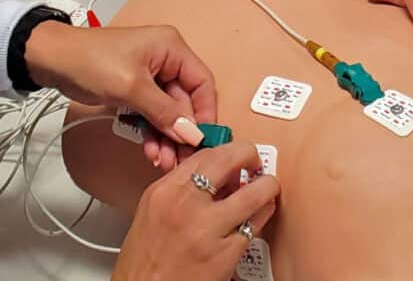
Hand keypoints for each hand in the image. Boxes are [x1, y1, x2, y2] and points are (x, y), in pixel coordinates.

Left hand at [26, 23, 215, 171]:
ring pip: (169, 112)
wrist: (53, 61)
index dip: (205, 113)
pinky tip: (151, 151)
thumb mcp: (131, 88)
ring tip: (162, 161)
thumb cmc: (91, 61)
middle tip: (180, 160)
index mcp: (171, 48)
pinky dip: (152, 132)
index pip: (202, 82)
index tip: (203, 141)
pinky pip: (152, 114)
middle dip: (181, 132)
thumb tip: (191, 134)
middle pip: (185, 101)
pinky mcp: (136, 90)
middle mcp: (166, 60)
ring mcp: (150, 76)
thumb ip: (164, 112)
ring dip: (167, 137)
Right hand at [112, 142, 279, 280]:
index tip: (236, 155)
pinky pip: (255, 226)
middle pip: (230, 159)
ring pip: (255, 193)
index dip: (228, 150)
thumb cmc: (145, 261)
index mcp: (165, 191)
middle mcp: (185, 205)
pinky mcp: (225, 256)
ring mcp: (207, 230)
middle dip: (250, 155)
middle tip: (255, 162)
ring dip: (267, 186)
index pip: (205, 153)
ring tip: (267, 187)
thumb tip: (216, 174)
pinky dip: (263, 215)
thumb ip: (181, 187)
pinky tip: (260, 215)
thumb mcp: (153, 211)